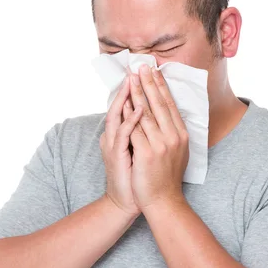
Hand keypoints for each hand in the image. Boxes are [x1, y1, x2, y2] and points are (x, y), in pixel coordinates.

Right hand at [100, 77, 142, 216]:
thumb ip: (142, 132)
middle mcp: (115, 135)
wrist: (127, 200)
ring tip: (137, 79)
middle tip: (140, 66)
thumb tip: (153, 117)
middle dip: (133, 85)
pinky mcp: (116, 154)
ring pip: (120, 114)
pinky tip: (141, 108)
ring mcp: (114, 143)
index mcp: (121, 132)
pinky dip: (132, 119)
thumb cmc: (136, 176)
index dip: (138, 88)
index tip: (148, 72)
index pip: (129, 105)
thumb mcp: (139, 149)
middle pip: (123, 105)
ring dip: (129, 96)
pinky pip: (124, 133)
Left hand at [128, 64, 188, 209]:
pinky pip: (134, 128)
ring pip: (146, 113)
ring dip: (137, 93)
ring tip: (131, 78)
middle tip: (142, 66)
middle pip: (159, 104)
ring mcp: (161, 145)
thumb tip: (168, 115)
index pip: (170, 105)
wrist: (163, 201)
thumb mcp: (178, 152)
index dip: (162, 86)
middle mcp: (174, 137)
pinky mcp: (146, 153)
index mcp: (182, 135)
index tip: (155, 71)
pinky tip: (124, 102)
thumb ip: (173, 133)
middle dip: (149, 83)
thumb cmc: (167, 177)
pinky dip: (129, 113)